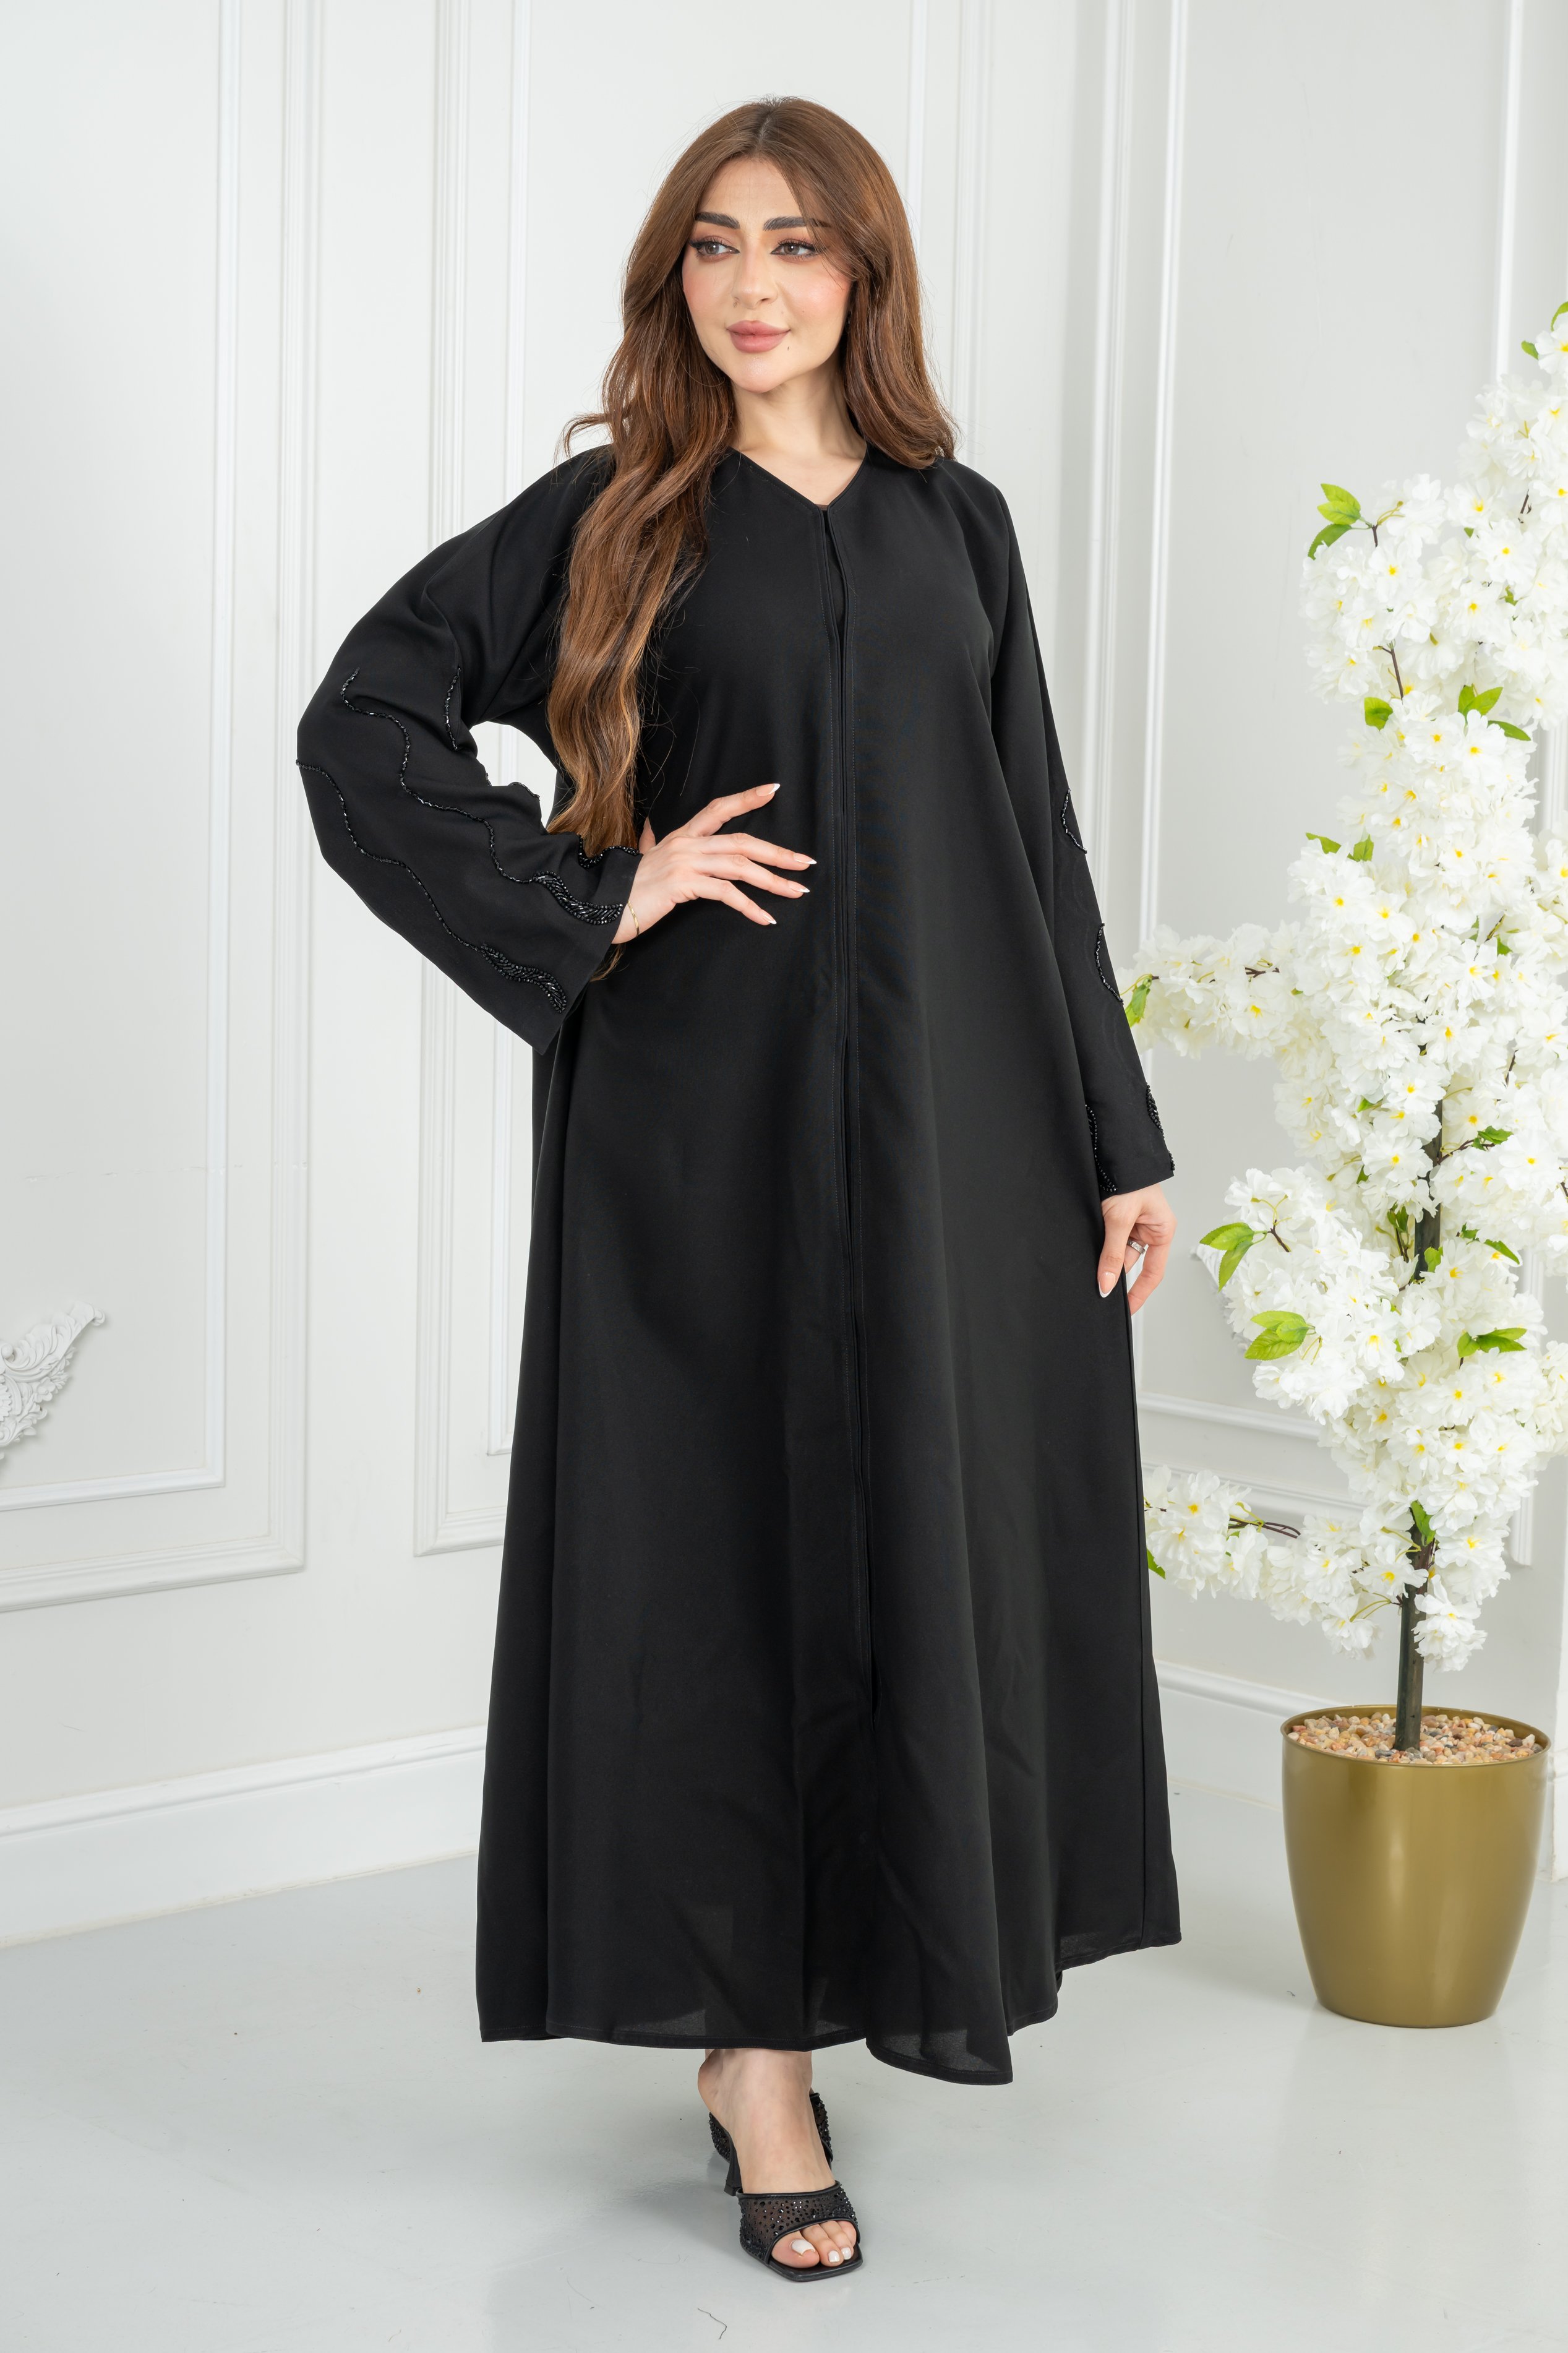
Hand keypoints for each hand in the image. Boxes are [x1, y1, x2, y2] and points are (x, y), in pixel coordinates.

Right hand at [613, 783, 811, 943]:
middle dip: (777, 852)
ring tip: (796, 892)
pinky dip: (749, 906)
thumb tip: (648, 831)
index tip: (773, 790)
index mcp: (681, 837)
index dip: (746, 799)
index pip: (719, 809)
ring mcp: (684, 862)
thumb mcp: (642, 860)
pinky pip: (726, 893)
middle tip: (804, 863)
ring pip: (740, 866)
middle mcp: (685, 844)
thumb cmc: (625, 889)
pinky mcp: (683, 884)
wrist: (601, 907)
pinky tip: (766, 918)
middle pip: (741, 841)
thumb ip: (650, 844)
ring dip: (773, 881)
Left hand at [1098, 1184, 1174, 1312]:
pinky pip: (1106, 1240)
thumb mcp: (1120, 1219)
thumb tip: (1107, 1285)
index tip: (1125, 1311)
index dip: (1139, 1293)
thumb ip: (1112, 1254)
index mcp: (1162, 1231)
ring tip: (1089, 1265)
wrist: (1112, 1150)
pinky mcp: (1114, 1219)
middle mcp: (1149, 1230)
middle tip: (1098, 1291)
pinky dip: (1096, 1246)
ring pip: (1115, 1252)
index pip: (1152, 1272)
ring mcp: (1131, 1224)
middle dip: (1113, 1274)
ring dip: (1102, 1257)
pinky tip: (1087, 1251)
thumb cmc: (1129, 1178)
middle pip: (1130, 1263)